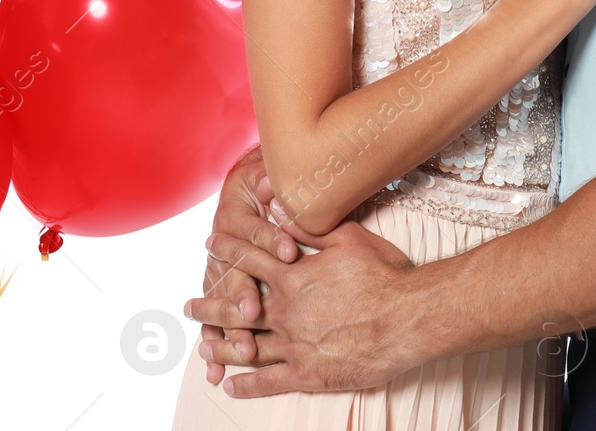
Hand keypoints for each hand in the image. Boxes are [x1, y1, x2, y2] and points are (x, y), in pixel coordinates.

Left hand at [191, 217, 419, 396]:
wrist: (407, 319)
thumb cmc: (383, 275)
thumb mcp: (347, 239)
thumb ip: (308, 228)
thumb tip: (279, 208)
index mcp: (293, 277)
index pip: (251, 259)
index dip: (228, 248)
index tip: (210, 243)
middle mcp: (286, 311)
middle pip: (238, 307)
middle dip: (210, 305)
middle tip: (188, 306)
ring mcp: (294, 345)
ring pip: (247, 346)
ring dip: (222, 345)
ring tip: (203, 347)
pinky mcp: (308, 374)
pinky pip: (268, 382)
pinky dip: (246, 385)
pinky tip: (230, 386)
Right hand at [192, 146, 298, 384]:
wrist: (242, 188)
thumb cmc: (260, 185)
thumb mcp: (264, 177)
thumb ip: (270, 181)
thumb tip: (273, 178)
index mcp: (234, 218)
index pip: (255, 231)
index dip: (271, 239)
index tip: (289, 252)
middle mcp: (221, 250)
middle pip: (235, 273)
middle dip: (243, 294)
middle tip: (253, 312)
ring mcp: (218, 274)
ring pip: (223, 304)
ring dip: (231, 328)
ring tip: (244, 350)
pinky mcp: (218, 292)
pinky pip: (213, 323)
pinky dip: (214, 347)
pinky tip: (216, 372)